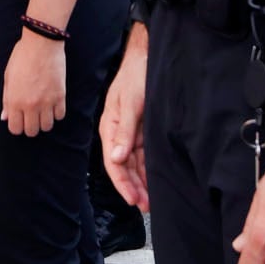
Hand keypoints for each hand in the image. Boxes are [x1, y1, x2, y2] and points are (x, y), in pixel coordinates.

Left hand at [2, 32, 68, 136]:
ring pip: (47, 126)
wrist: (42, 43)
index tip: (20, 119)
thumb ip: (6, 100)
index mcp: (14, 100)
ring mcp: (46, 101)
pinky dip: (56, 113)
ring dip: (44, 121)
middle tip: (32, 116)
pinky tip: (53, 104)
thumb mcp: (8, 77)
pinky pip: (60, 116)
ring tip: (43, 110)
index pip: (15, 129)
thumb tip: (5, 117)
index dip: (17, 126)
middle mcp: (30, 104)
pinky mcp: (60, 96)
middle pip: (32, 131)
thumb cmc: (22, 57)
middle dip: (31, 126)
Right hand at [99, 25, 149, 210]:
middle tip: (146, 206)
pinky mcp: (144, 129)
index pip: (113, 163)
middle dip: (133, 188)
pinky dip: (148, 168)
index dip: (123, 184)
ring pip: (135, 164)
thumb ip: (125, 132)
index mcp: (110, 128)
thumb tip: (116, 158)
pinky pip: (145, 154)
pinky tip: (154, 179)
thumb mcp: (131, 103)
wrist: (147, 57)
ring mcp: (132, 132)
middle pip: (123, 167)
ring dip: (141, 181)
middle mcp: (119, 133)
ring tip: (151, 200)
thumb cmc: (136, 76)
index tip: (133, 200)